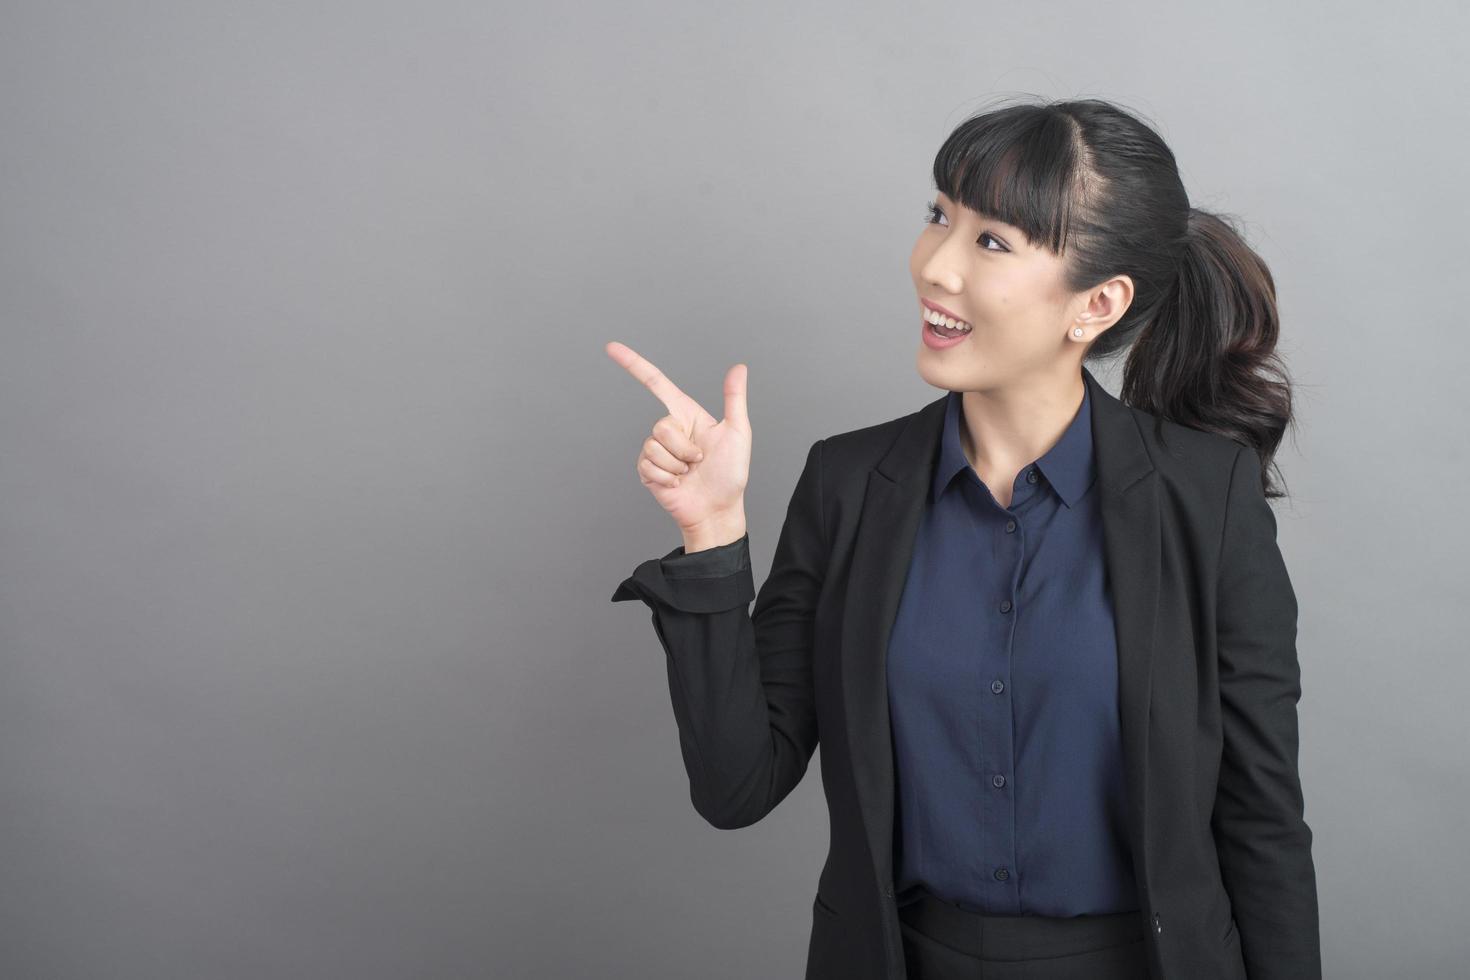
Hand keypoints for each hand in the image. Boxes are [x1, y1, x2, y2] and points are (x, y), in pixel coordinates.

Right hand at [605, 341, 749, 535]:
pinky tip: (678, 485)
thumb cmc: (731, 474)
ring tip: (689, 474)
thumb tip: (739, 367)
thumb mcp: (737, 433)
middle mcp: (670, 430)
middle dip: (683, 448)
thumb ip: (734, 398)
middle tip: (699, 461)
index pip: (656, 383)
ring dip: (676, 465)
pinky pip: (648, 465)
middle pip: (660, 425)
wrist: (717, 510)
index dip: (633, 364)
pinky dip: (667, 477)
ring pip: (654, 446)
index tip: (611, 348)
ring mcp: (657, 451)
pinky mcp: (648, 471)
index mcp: (687, 415)